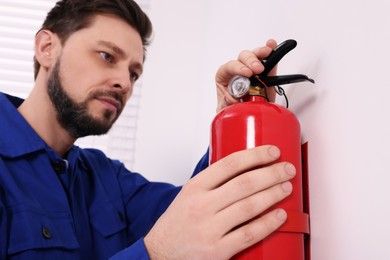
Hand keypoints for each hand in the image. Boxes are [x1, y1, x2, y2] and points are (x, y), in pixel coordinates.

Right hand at [144, 145, 294, 259]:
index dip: (255, 155)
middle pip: (244, 184)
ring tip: (286, 187)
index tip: (272, 152)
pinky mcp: (217, 250)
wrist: (160, 254)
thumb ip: (212, 181)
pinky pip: (248, 234)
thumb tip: (241, 165)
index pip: (229, 164)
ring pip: (249, 207)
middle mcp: (202, 206)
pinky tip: (279, 216)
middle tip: (287, 169)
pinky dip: (267, 224)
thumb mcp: (188, 194)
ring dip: (273, 194)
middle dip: (271, 173)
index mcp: (195, 187)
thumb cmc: (177, 224)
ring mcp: (209, 229)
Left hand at [215, 39, 277, 112]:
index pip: (228, 67)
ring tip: (268, 53)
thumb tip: (231, 97)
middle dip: (250, 61)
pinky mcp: (265, 73)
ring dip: (261, 53)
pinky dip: (271, 51)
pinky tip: (272, 46)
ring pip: (254, 55)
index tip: (246, 74)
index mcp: (225, 77)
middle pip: (242, 58)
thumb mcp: (225, 110)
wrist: (245, 116)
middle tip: (258, 70)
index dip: (237, 68)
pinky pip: (268, 59)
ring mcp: (252, 70)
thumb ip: (225, 104)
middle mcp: (238, 71)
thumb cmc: (231, 109)